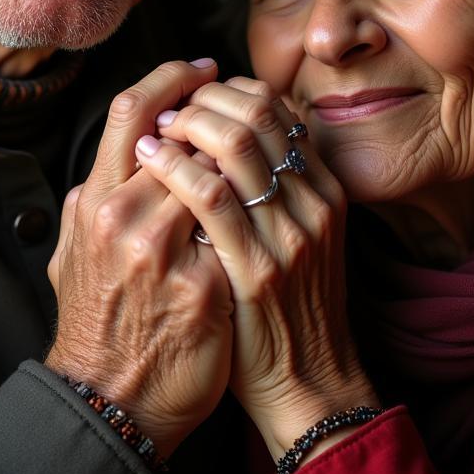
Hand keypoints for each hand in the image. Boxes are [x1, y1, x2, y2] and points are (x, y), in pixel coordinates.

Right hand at [45, 60, 233, 456]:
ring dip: (246, 151)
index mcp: (94, 203)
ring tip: (261, 143)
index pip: (132, 112)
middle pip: (188, 132)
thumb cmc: (97, 323)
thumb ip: (90, 202)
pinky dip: (258, 201)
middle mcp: (124, 220)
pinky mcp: (204, 288)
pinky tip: (270, 195)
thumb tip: (117, 157)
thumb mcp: (74, 255)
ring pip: (222, 170)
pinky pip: (239, 226)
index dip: (171, 78)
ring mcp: (165, 255)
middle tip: (243, 97)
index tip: (200, 68)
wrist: (113, 402)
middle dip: (220, 111)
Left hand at [135, 77, 378, 460]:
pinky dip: (175, 165)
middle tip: (171, 107)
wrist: (306, 383)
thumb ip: (276, 190)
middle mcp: (314, 202)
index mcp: (325, 189)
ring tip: (156, 128)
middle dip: (205, 97)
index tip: (196, 95)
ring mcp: (289, 234)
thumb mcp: (300, 238)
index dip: (230, 90)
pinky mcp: (257, 268)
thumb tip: (228, 137)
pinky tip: (149, 156)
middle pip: (259, 112)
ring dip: (187, 122)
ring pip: (237, 142)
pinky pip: (212, 195)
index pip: (277, 108)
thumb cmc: (288, 307)